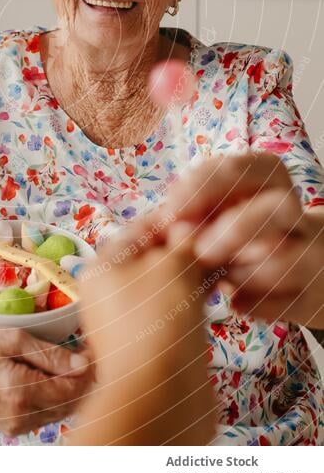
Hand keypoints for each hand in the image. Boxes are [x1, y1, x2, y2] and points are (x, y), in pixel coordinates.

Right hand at [0, 324, 94, 436]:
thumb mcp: (15, 338)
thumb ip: (51, 355)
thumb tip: (83, 364)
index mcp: (20, 392)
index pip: (71, 390)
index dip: (88, 371)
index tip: (95, 352)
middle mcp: (19, 416)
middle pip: (69, 404)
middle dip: (82, 380)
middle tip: (88, 354)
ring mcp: (14, 425)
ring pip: (59, 412)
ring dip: (70, 389)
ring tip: (72, 362)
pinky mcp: (10, 426)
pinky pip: (44, 415)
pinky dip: (54, 398)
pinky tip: (53, 377)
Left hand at [71, 221, 215, 444]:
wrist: (160, 397)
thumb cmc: (159, 320)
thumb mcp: (173, 265)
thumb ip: (185, 239)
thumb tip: (191, 227)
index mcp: (103, 265)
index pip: (142, 226)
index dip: (176, 217)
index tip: (208, 214)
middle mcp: (111, 291)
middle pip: (155, 255)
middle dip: (189, 247)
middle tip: (222, 242)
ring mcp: (132, 319)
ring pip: (169, 283)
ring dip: (197, 272)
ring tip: (226, 265)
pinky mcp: (155, 342)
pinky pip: (177, 308)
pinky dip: (197, 298)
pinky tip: (221, 291)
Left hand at [150, 152, 323, 324]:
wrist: (301, 272)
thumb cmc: (241, 233)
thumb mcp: (214, 213)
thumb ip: (187, 215)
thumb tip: (163, 226)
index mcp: (267, 180)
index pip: (240, 168)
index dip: (203, 186)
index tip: (172, 212)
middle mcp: (296, 213)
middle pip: (278, 207)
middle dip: (236, 228)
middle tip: (201, 251)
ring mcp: (312, 255)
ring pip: (285, 260)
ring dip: (242, 273)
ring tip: (220, 280)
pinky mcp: (313, 296)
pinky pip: (286, 302)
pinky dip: (254, 304)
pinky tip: (236, 301)